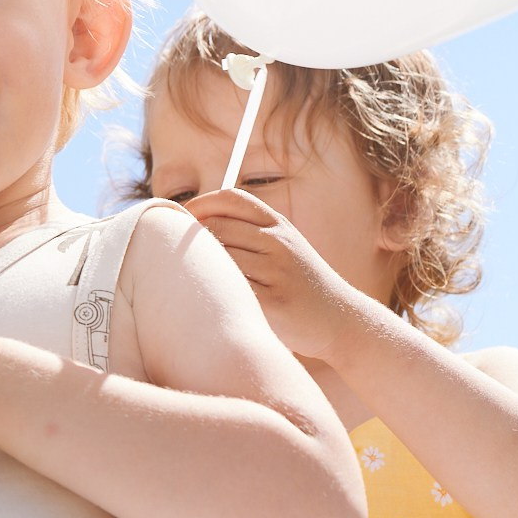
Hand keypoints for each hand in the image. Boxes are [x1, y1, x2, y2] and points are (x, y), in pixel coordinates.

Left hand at [185, 189, 362, 361]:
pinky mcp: (274, 301)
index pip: (232, 199)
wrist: (340, 319)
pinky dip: (215, 291)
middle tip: (177, 255)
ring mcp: (277, 271)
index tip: (182, 218)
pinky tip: (210, 299)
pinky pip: (231, 289)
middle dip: (193, 238)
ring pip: (221, 258)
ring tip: (192, 280)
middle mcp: (279, 242)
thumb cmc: (300, 284)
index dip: (201, 203)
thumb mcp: (285, 247)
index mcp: (279, 225)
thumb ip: (250, 233)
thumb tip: (196, 223)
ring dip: (201, 267)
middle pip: (218, 227)